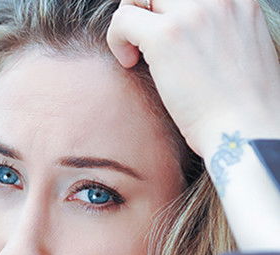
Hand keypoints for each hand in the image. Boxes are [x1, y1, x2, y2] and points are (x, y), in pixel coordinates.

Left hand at [106, 0, 279, 156]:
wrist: (246, 132)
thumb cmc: (243, 111)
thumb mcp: (246, 57)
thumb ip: (225, 37)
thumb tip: (197, 45)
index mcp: (239, 1)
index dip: (171, 11)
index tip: (169, 37)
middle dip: (150, 13)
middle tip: (146, 45)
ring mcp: (191, 15)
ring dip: (132, 23)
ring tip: (137, 55)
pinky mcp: (165, 37)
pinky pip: (123, 19)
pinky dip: (117, 39)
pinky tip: (129, 63)